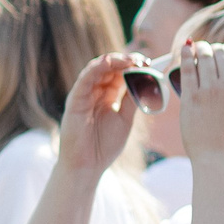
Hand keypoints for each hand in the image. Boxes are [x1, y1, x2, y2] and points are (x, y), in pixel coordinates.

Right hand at [58, 53, 146, 172]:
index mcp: (107, 96)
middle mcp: (95, 92)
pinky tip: (107, 62)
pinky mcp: (74, 100)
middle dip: (126, 61)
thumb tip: (146, 81)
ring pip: (97, 70)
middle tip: (142, 60)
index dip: (133, 67)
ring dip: (114, 61)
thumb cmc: (105, 144)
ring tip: (130, 59)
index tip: (148, 64)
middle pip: (110, 69)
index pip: (120, 74)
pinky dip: (95, 68)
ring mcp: (84, 95)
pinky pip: (85, 79)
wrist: (88, 164)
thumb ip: (132, 99)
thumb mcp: (125, 118)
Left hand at [175, 41, 223, 166]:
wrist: (219, 159)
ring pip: (205, 56)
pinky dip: (186, 55)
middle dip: (213, 49)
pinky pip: (188, 68)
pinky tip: (185, 49)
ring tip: (195, 49)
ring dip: (200, 49)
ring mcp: (212, 91)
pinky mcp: (192, 97)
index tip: (220, 51)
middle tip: (205, 51)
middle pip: (222, 53)